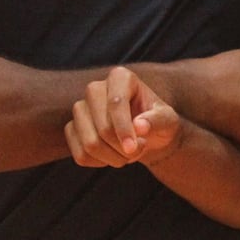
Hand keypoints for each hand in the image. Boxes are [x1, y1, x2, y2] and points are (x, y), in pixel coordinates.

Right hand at [66, 66, 181, 167]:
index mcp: (120, 77)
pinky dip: (100, 163)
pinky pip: (81, 155)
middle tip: (138, 150)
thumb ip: (158, 120)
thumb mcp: (168, 119)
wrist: (145, 134)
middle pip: (102, 127)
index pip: (116, 102)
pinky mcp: (72, 129)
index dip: (124, 128)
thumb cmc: (158, 121)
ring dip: (113, 158)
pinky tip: (113, 156)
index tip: (133, 148)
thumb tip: (139, 126)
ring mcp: (80, 108)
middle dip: (122, 147)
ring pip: (90, 144)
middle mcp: (95, 89)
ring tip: (129, 153)